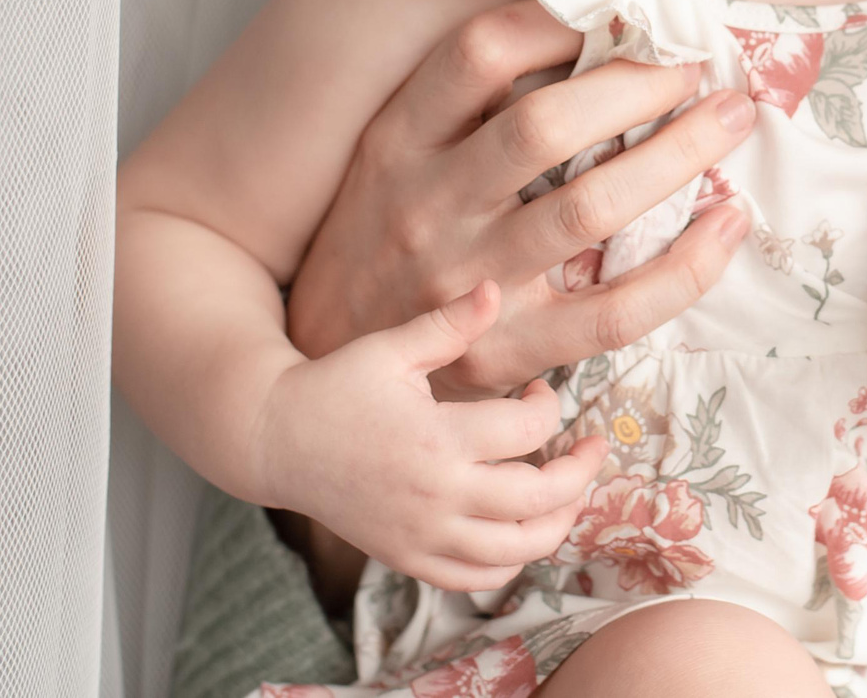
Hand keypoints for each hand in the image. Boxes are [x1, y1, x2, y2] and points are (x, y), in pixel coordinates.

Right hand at [252, 281, 607, 590]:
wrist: (275, 441)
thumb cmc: (335, 386)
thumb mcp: (390, 348)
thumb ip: (448, 325)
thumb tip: (495, 288)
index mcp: (437, 438)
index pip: (529, 428)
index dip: (552, 404)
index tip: (542, 389)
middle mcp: (436, 496)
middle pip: (540, 499)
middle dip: (580, 471)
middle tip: (591, 447)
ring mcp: (423, 536)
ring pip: (519, 550)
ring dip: (558, 522)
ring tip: (569, 492)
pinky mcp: (409, 559)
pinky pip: (478, 578)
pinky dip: (512, 560)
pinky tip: (521, 529)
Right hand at [286, 0, 755, 397]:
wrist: (330, 373)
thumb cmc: (381, 240)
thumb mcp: (392, 157)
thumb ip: (463, 102)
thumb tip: (579, 25)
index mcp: (399, 142)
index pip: (477, 55)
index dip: (557, 18)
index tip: (622, 7)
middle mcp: (429, 205)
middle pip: (544, 126)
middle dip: (638, 85)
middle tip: (699, 64)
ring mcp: (471, 282)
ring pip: (590, 208)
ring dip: (677, 155)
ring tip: (729, 119)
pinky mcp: (509, 350)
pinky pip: (616, 310)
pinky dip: (686, 267)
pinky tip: (728, 224)